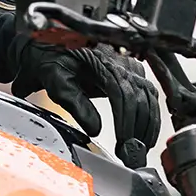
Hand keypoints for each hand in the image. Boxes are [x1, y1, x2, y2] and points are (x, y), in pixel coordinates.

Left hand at [10, 41, 161, 147]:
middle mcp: (119, 59)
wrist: (46, 42)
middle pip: (140, 95)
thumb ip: (75, 103)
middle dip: (138, 127)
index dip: (125, 120)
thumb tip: (95, 129)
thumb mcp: (55, 80)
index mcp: (101, 59)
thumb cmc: (49, 58)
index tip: (123, 142)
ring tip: (140, 147)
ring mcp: (127, 63)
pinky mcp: (130, 70)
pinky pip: (148, 93)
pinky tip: (145, 132)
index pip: (122, 92)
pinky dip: (149, 115)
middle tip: (132, 152)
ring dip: (147, 124)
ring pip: (148, 95)